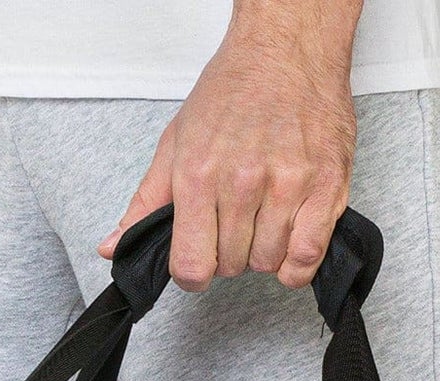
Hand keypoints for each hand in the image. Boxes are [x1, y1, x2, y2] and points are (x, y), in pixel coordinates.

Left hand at [100, 0, 360, 290]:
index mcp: (199, 174)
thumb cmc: (233, 90)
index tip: (199, 259)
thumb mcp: (176, 141)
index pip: (191, 266)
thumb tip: (114, 248)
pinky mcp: (326, 187)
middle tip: (234, 221)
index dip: (192, 273)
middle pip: (230, 266)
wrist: (287, 47)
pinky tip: (289, 241)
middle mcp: (242, 183)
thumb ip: (146, 202)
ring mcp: (287, 186)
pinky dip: (296, 263)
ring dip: (263, 252)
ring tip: (263, 218)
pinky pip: (306, 258)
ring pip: (267, 263)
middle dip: (229, 254)